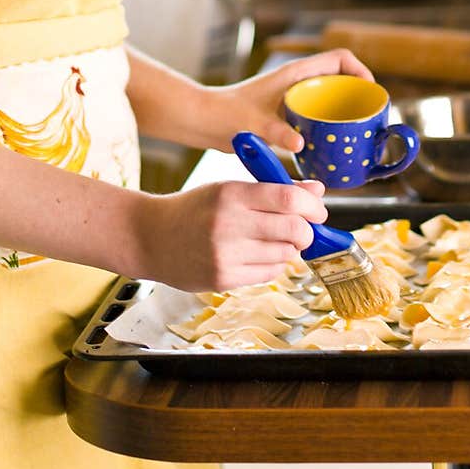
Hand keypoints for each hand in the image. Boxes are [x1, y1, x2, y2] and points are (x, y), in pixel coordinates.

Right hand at [139, 177, 327, 291]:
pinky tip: (257, 255)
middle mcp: (228, 223)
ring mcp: (225, 254)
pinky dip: (273, 265)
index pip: (288, 197)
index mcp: (231, 194)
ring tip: (271, 241)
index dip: (312, 205)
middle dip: (308, 231)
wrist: (151, 237)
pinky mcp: (223, 278)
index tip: (318, 211)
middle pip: (294, 229)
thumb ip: (273, 190)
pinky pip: (269, 274)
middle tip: (303, 230)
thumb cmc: (194, 210)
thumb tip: (317, 190)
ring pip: (285, 254)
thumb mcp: (229, 189)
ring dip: (289, 249)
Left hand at [198, 47, 373, 155]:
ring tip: (357, 136)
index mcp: (296, 74)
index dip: (361, 70)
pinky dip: (330, 125)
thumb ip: (276, 133)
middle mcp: (298, 82)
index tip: (371, 92)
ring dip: (345, 112)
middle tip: (369, 120)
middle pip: (341, 79)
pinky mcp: (288, 113)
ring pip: (330, 98)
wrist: (205, 121)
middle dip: (358, 96)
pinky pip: (318, 114)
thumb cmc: (226, 114)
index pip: (340, 58)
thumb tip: (300, 144)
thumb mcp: (254, 124)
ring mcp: (294, 97)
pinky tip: (332, 147)